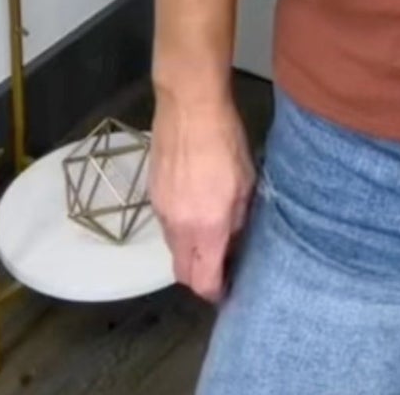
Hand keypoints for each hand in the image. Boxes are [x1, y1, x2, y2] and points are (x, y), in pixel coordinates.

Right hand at [149, 94, 256, 301]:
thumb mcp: (246, 181)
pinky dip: (179, 226)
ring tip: (209, 230)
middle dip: (199, 278)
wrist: (189, 106)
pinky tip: (194, 204)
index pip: (203, 280)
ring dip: (189, 249)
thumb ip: (239, 218)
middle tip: (218, 265)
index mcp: (207, 227)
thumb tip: (234, 241)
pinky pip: (165, 223)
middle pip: (182, 272)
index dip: (215, 292)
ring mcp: (161, 210)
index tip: (227, 289)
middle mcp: (179, 226)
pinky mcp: (152, 193)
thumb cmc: (226, 141)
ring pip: (173, 247)